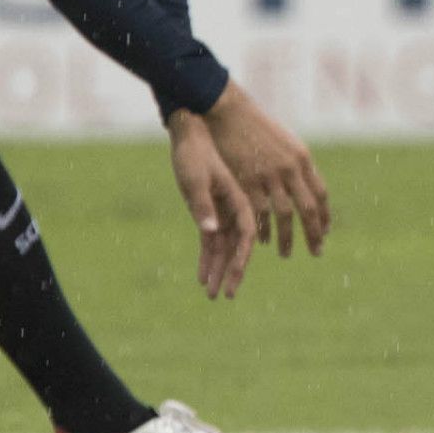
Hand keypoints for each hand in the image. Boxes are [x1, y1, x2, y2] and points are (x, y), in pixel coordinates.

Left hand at [166, 111, 255, 297]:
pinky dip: (206, 259)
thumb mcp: (195, 178)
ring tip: (209, 294)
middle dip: (229, 273)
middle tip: (223, 297)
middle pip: (235, 248)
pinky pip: (209, 241)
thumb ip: (203, 204)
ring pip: (222, 248)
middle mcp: (234, 209)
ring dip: (216, 270)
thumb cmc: (194, 153)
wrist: (188, 135)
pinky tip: (201, 277)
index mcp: (238, 199)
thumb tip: (210, 232)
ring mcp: (222, 212)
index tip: (233, 280)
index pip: (245, 236)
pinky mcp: (209, 213)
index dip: (241, 259)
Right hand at [202, 82, 329, 257]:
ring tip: (286, 253)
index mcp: (302, 158)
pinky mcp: (247, 181)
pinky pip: (260, 213)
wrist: (228, 113)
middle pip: (308, 209)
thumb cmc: (255, 127)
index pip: (320, 194)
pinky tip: (263, 240)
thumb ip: (296, 164)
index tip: (324, 232)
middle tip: (316, 252)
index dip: (324, 216)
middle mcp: (290, 168)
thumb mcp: (284, 142)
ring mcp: (269, 175)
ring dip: (286, 238)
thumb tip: (306, 184)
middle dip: (314, 234)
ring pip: (285, 215)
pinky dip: (263, 229)